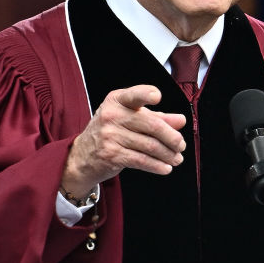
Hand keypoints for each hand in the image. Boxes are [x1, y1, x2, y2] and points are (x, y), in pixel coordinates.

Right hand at [61, 85, 186, 195]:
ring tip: (176, 158)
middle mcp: (112, 115)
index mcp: (117, 100)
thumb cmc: (111, 132)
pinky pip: (141, 161)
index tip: (158, 97)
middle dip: (172, 137)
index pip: (134, 95)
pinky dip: (157, 166)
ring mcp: (110, 136)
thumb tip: (181, 120)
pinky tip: (166, 168)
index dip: (146, 94)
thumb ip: (156, 117)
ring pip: (150, 146)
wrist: (83, 155)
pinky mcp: (111, 155)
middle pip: (152, 125)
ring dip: (168, 155)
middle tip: (181, 145)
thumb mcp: (130, 118)